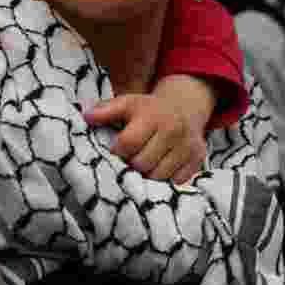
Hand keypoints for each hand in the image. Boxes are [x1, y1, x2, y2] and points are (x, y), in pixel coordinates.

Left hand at [85, 75, 214, 183]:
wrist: (183, 108)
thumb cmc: (147, 110)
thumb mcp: (126, 103)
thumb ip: (105, 110)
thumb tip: (86, 116)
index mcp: (152, 114)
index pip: (129, 142)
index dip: (118, 151)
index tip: (116, 150)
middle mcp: (173, 129)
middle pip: (143, 163)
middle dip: (132, 164)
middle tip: (131, 158)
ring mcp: (187, 145)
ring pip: (159, 175)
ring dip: (147, 174)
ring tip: (144, 163)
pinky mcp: (198, 158)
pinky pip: (177, 181)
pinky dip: (166, 178)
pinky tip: (161, 166)